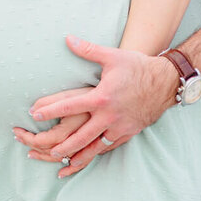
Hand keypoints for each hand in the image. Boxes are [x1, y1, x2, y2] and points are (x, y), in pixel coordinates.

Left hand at [26, 35, 177, 175]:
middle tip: (43, 149)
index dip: (50, 111)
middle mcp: (109, 116)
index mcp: (101, 98)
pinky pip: (110, 147)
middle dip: (60, 145)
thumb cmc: (138, 67)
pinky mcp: (129, 132)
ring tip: (62, 162)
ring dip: (77, 156)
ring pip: (95, 148)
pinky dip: (96, 153)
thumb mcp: (112, 56)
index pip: (69, 106)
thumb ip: (87, 50)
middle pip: (80, 137)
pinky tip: (88, 158)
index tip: (34, 114)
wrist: (167, 82)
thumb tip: (67, 39)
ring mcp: (120, 127)